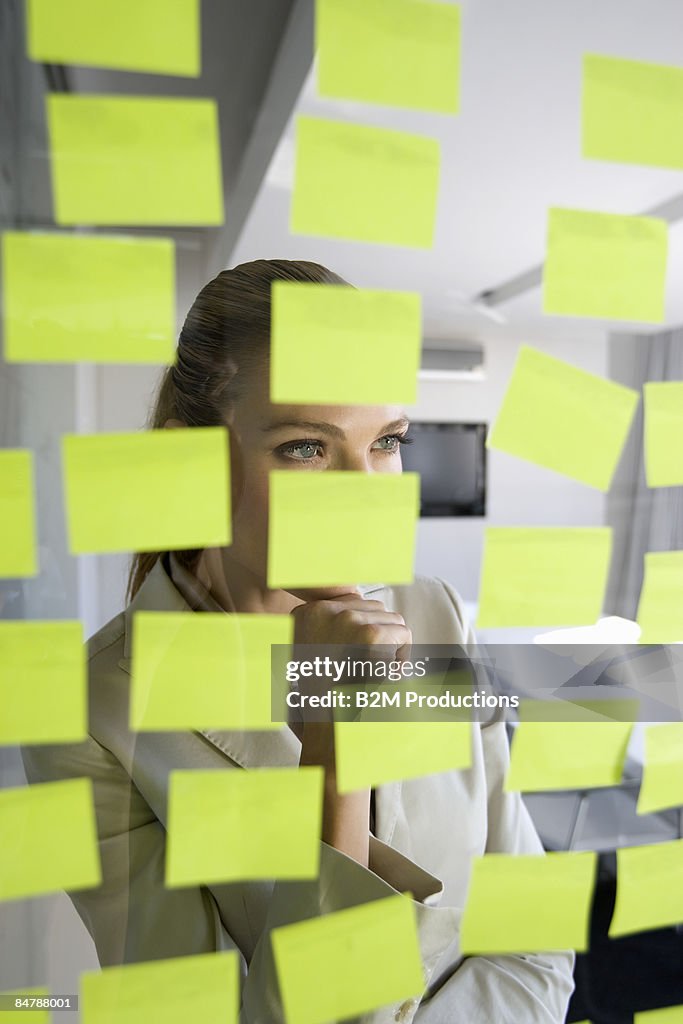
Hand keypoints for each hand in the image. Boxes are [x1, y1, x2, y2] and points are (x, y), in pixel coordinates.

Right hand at [291, 589, 410, 767]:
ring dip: (392, 647)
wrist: (330, 727)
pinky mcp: (371, 635)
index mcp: (307, 613)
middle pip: (374, 608)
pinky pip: (403, 634)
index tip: (353, 656)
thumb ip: (327, 626)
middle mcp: (325, 610)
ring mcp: (348, 620)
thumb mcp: (310, 653)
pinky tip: (384, 676)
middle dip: (380, 637)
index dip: (361, 631)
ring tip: (375, 673)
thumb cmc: (325, 697)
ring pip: (392, 619)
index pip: (352, 602)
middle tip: (367, 668)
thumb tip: (357, 604)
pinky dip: (402, 657)